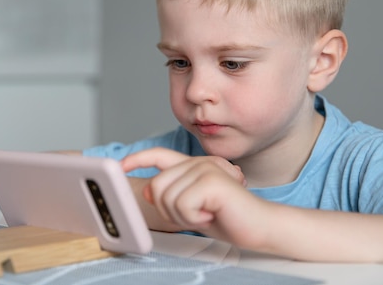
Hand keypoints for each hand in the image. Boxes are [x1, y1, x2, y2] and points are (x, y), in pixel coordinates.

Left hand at [122, 148, 259, 243]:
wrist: (260, 226)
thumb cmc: (229, 217)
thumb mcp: (192, 208)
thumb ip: (171, 196)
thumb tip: (147, 190)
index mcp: (193, 166)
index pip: (159, 156)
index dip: (138, 158)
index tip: (122, 164)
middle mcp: (198, 162)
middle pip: (156, 186)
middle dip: (168, 210)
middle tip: (193, 215)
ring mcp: (205, 168)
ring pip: (166, 197)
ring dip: (183, 217)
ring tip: (205, 214)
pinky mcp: (212, 180)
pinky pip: (182, 205)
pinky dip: (193, 219)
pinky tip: (211, 215)